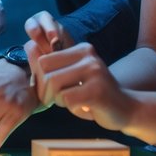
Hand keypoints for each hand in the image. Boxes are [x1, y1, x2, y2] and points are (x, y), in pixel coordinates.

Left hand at [25, 12, 126, 128]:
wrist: (127, 109)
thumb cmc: (93, 94)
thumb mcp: (73, 75)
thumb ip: (52, 65)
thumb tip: (27, 46)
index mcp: (81, 49)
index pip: (44, 61)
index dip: (42, 80)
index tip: (52, 91)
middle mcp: (88, 56)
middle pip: (47, 73)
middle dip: (47, 92)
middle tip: (60, 101)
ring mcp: (94, 72)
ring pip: (55, 86)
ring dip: (59, 101)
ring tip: (74, 103)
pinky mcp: (97, 91)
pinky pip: (68, 100)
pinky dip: (72, 109)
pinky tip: (85, 109)